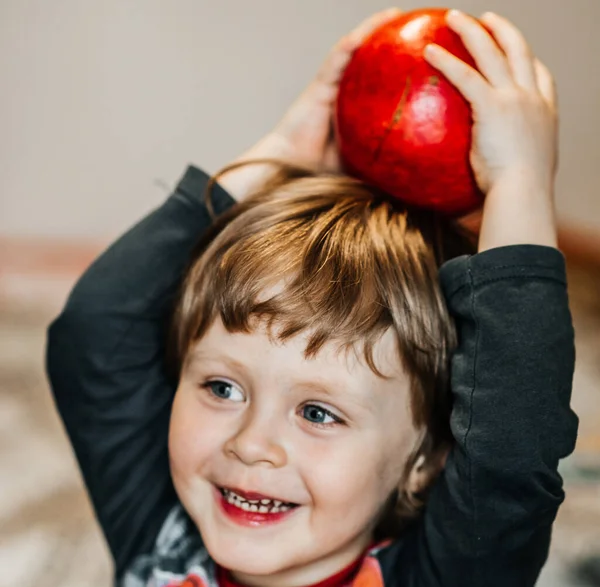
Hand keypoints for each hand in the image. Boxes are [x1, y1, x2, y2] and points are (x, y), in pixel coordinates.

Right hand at [218, 8, 401, 200]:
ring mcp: (329, 87)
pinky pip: (337, 60)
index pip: (378, 84)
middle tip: (416, 26)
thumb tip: (415, 174)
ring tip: (394, 13)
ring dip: (372, 30)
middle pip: (367, 61)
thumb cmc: (321, 173)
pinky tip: (368, 30)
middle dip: (388, 41)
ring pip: (353, 52)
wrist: (292, 170)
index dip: (398, 69)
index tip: (422, 60)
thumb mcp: (362, 165)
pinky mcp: (318, 86)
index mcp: (352, 110)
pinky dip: (351, 43)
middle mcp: (341, 93)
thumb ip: (383, 164)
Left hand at [424, 11, 558, 250]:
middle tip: (486, 18)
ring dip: (472, 30)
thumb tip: (493, 182)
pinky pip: (466, 76)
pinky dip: (447, 60)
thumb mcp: (522, 173)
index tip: (519, 54)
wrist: (523, 192)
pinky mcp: (493, 105)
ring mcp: (515, 98)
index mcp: (544, 113)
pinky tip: (429, 50)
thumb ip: (508, 165)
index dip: (530, 62)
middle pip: (519, 51)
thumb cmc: (519, 192)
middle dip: (503, 30)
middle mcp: (533, 98)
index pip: (541, 77)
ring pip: (493, 52)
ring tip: (453, 17)